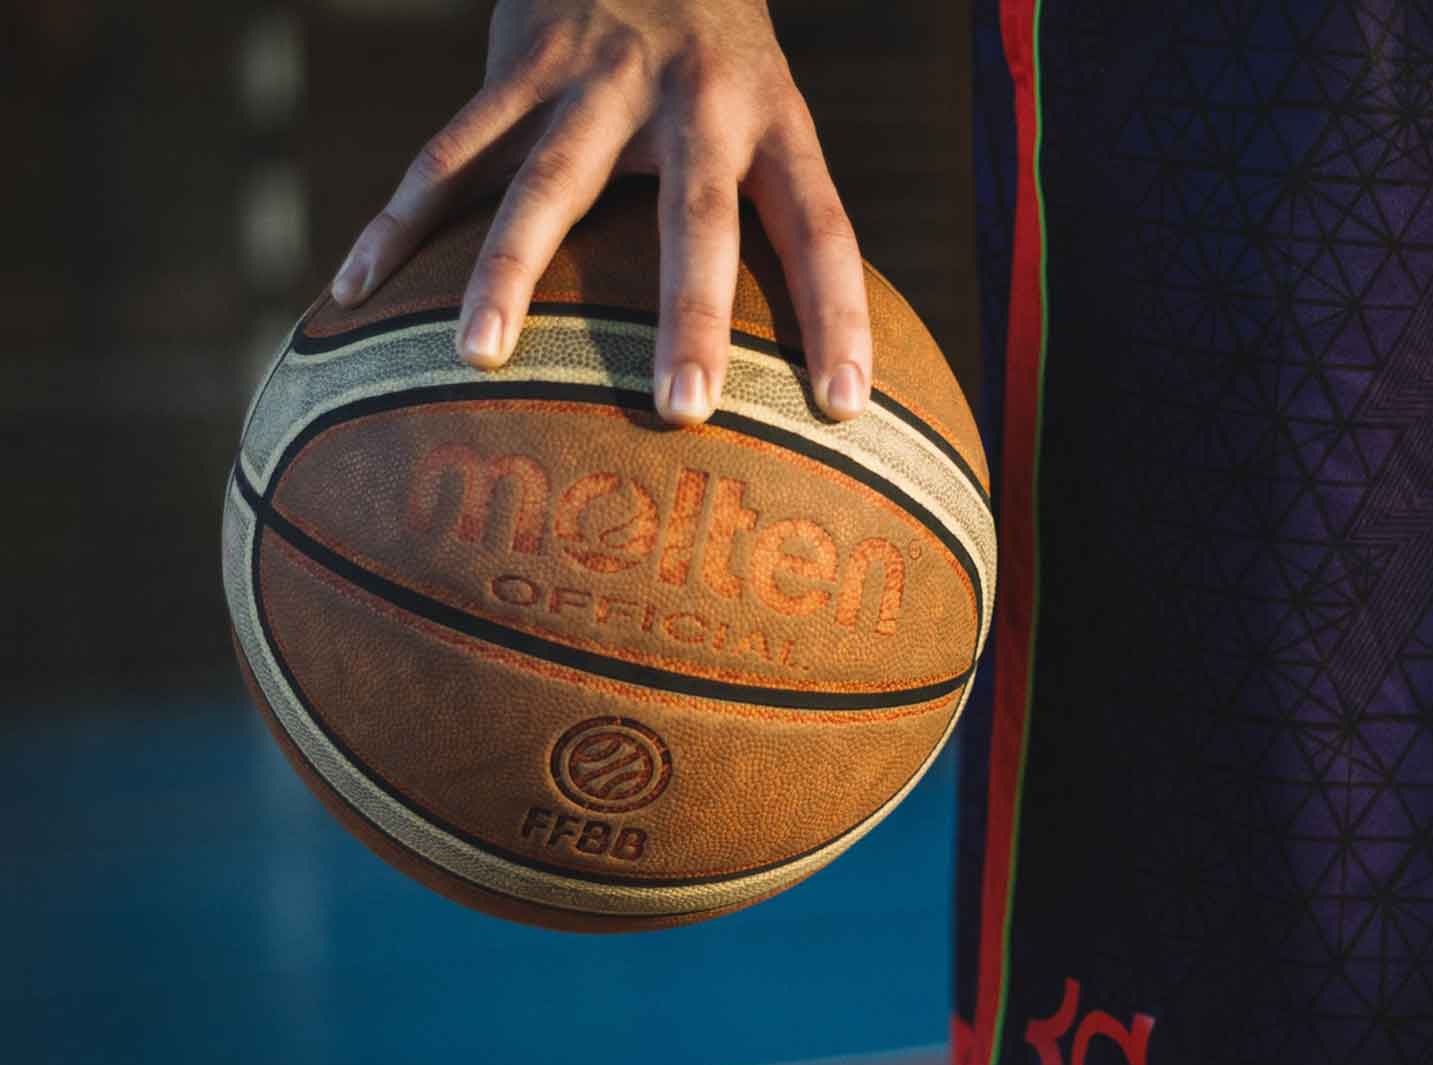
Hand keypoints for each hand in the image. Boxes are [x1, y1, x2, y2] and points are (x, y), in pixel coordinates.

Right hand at [329, 0, 871, 425]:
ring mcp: (599, 78)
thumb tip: (806, 357)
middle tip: (684, 409)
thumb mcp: (769, 109)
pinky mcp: (517, 65)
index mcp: (771, 118)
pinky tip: (357, 294)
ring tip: (479, 354)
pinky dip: (399, 223)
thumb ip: (774, 211)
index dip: (839, 313)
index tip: (846, 408)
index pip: (821, 225)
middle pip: (695, 215)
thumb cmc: (715, 58)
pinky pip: (448, 155)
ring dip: (509, 269)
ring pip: (547, 182)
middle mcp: (693, 97)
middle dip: (691, 314)